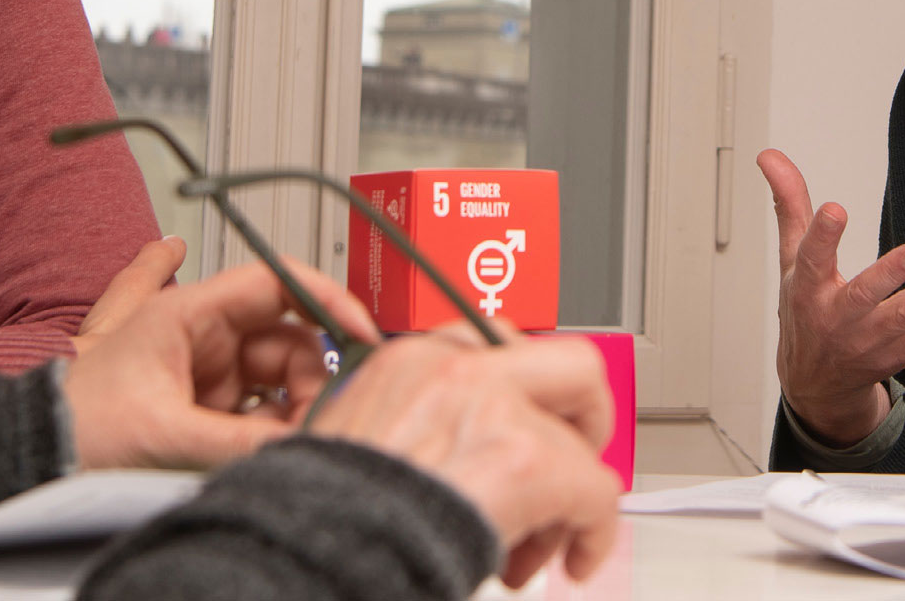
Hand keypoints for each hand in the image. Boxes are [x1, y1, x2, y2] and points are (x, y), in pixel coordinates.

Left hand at [63, 256, 367, 469]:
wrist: (35, 453)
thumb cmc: (77, 423)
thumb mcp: (167, 434)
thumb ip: (243, 442)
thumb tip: (306, 444)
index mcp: (189, 312)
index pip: (278, 283)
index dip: (328, 300)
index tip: (363, 330)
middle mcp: (204, 334)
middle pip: (290, 339)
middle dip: (312, 379)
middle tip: (317, 419)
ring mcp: (208, 370)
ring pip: (280, 379)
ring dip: (292, 409)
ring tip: (285, 440)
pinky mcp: (207, 406)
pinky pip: (261, 410)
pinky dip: (272, 429)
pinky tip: (268, 445)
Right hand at [310, 326, 621, 587]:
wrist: (307, 551)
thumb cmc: (328, 518)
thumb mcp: (363, 441)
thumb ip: (419, 428)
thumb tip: (462, 458)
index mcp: (408, 360)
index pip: (498, 345)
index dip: (529, 395)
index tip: (530, 425)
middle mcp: (454, 369)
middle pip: (571, 363)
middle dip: (584, 420)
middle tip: (571, 467)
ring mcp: (493, 406)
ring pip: (578, 443)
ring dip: (570, 499)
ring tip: (536, 543)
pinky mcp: (523, 459)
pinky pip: (596, 489)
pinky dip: (593, 532)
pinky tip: (573, 559)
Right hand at [764, 148, 904, 445]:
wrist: (816, 384)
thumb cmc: (805, 312)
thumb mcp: (790, 259)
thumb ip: (790, 206)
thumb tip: (770, 156)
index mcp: (808, 292)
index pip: (811, 262)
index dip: (821, 236)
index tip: (835, 209)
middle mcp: (839, 319)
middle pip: (866, 296)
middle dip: (892, 274)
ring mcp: (872, 340)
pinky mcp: (900, 353)